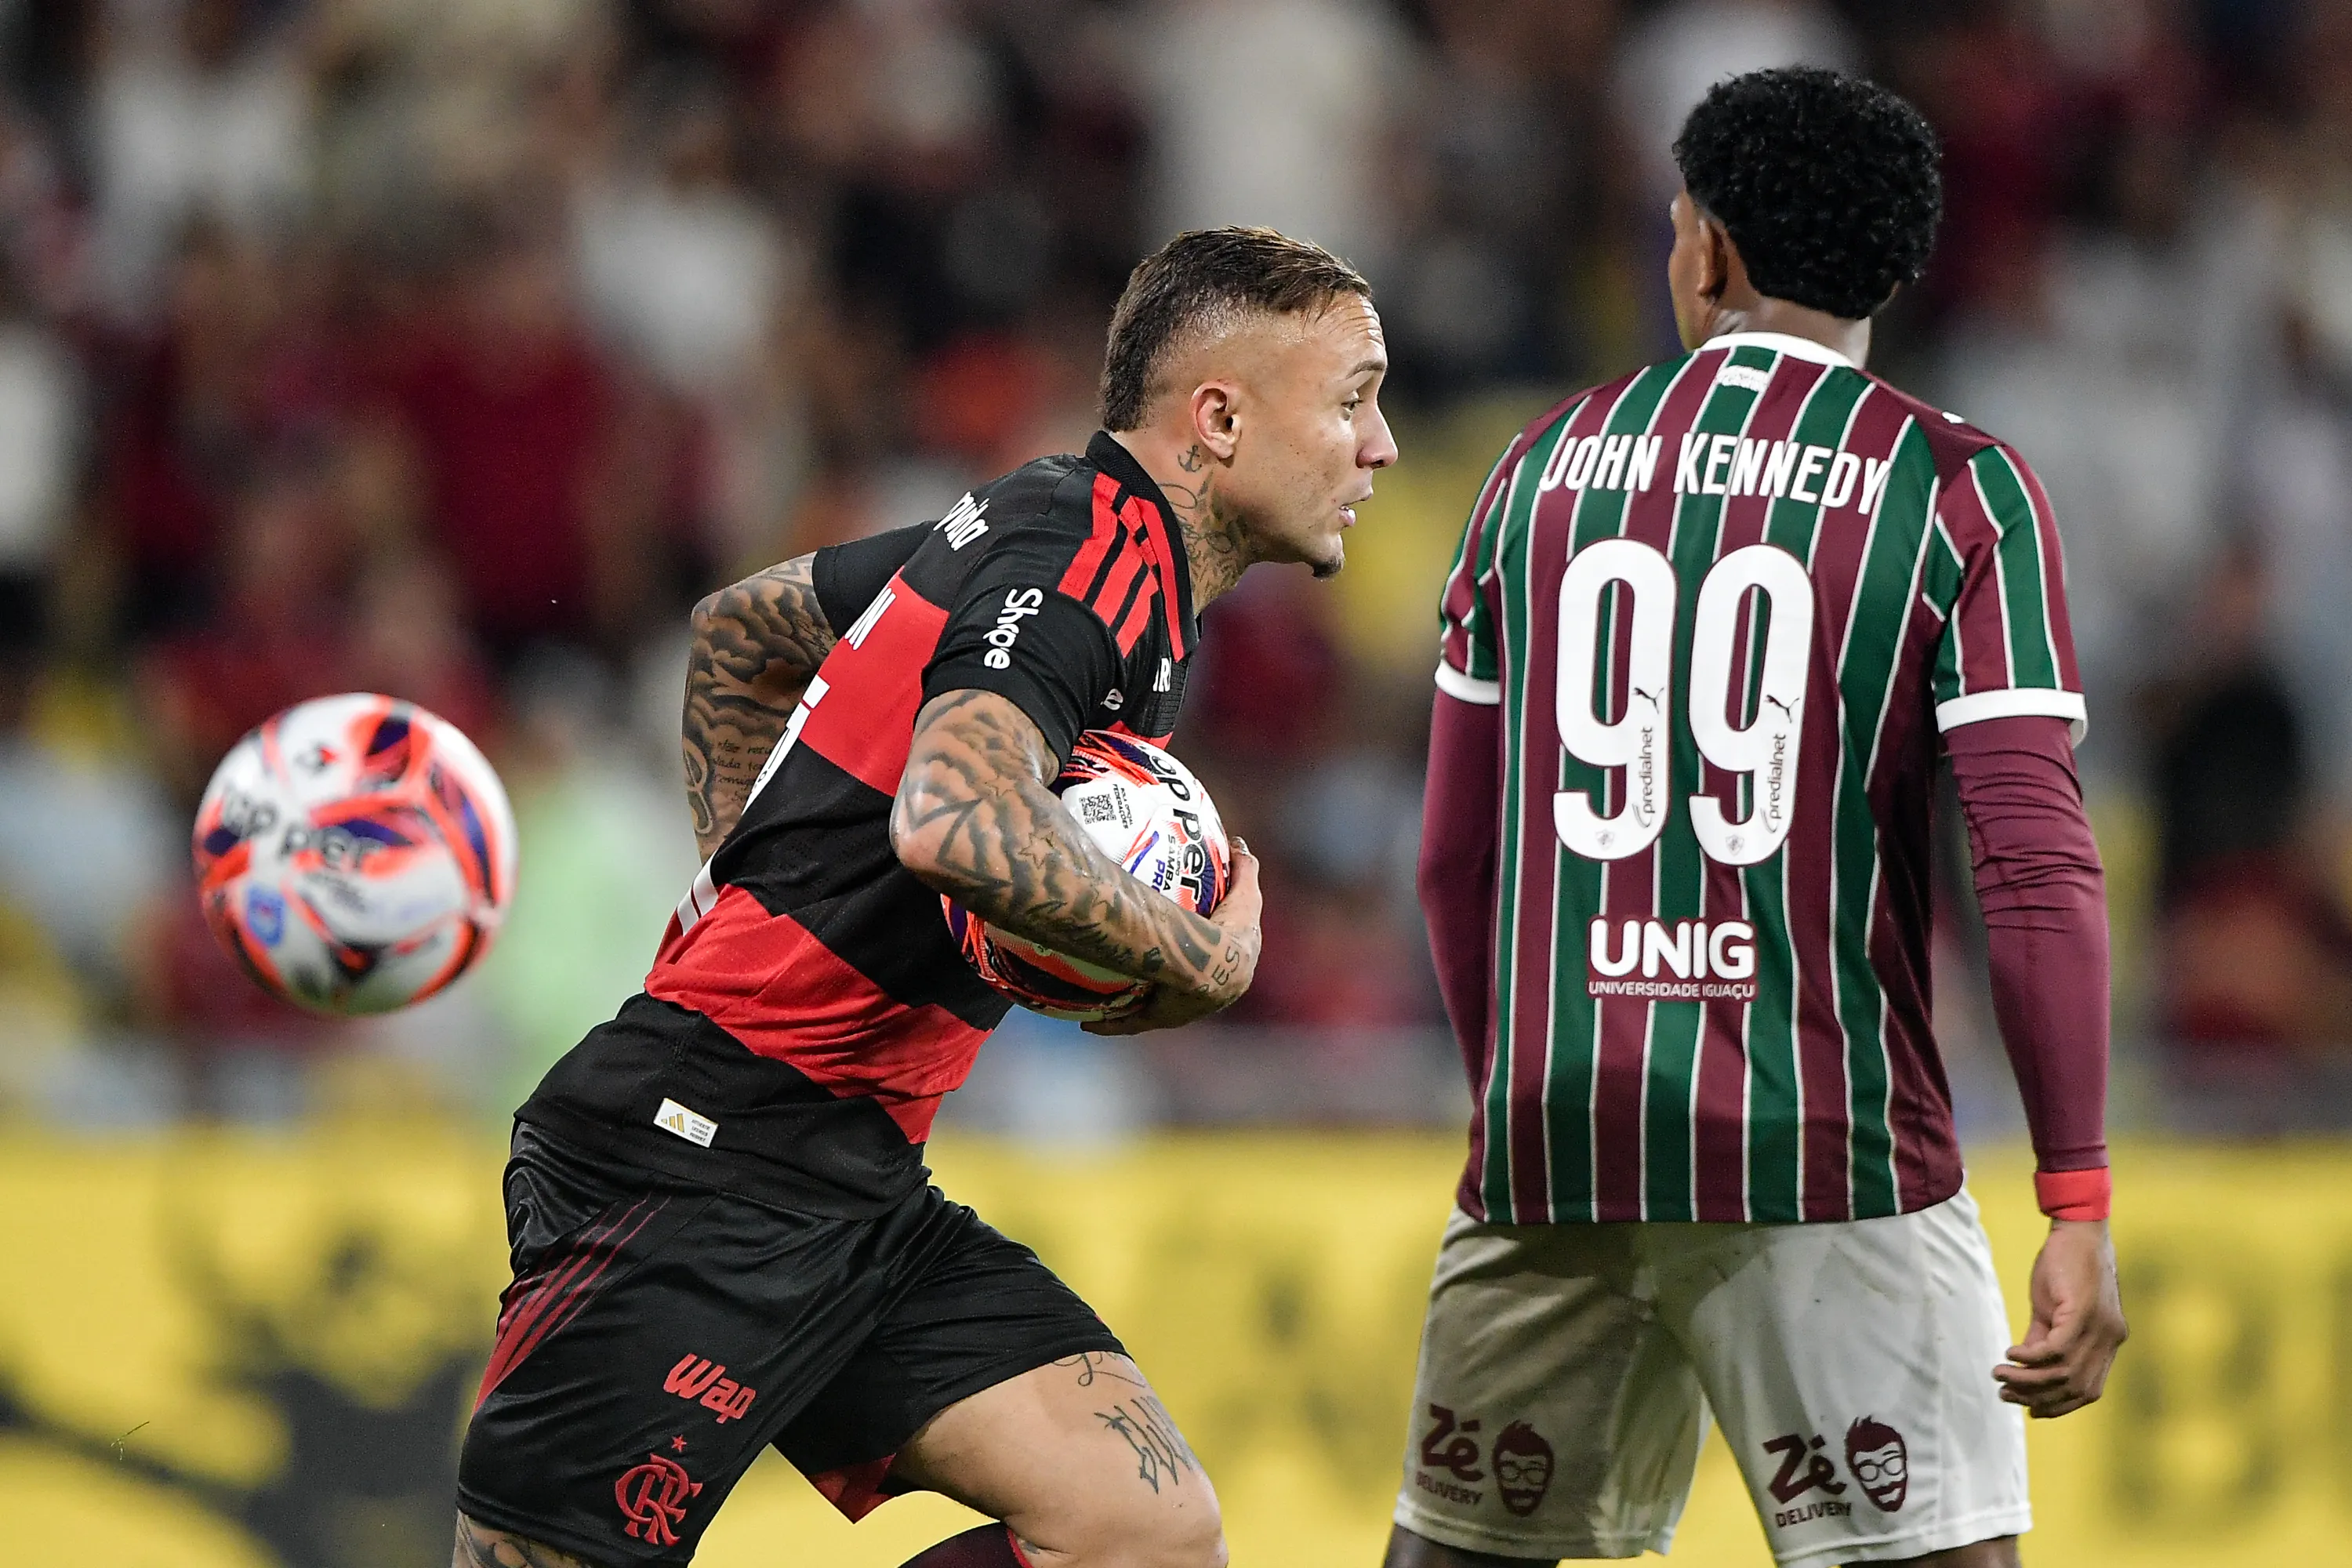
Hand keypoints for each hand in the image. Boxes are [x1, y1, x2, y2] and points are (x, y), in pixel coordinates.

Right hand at [1084, 841, 1261, 1035]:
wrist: (1210, 968)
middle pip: (1188, 982)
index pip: (1223, 957)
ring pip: (1157, 1004)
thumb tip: (1239, 842)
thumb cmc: (1228, 927)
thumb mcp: (1245, 895)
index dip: (1214, 945)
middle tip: (1153, 954)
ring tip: (1115, 981)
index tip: (1201, 934)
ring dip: (1138, 998)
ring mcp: (1183, 1010)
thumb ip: (1246, 869)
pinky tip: (1089, 1021)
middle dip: (1175, 974)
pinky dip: (1109, 1021)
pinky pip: (1128, 1021)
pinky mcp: (1156, 1018)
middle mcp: (1210, 997)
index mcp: (1233, 970)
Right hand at [1993, 1218, 2126, 1418]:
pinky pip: (2056, 1350)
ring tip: (2000, 1375)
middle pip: (2075, 1388)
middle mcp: (2110, 1340)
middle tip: (2005, 1393)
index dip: (2059, 1406)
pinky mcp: (2083, 1313)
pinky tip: (2010, 1355)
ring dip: (2028, 1380)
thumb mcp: (2053, 1309)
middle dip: (2038, 1398)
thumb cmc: (2066, 1266)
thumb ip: (2043, 1338)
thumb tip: (2026, 1367)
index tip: (2029, 1408)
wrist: (2078, 1230)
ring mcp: (2100, 1328)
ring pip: (2064, 1373)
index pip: (2089, 1390)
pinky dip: (2031, 1358)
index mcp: (2108, 1342)